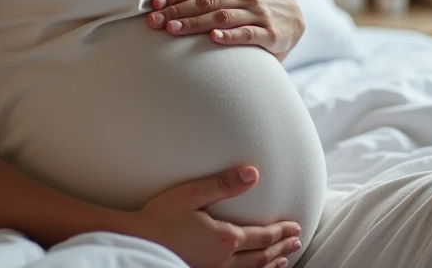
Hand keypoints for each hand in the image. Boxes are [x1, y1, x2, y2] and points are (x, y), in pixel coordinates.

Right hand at [113, 165, 302, 267]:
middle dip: (281, 246)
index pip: (262, 235)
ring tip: (284, 259)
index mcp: (225, 238)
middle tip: (296, 240)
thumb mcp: (192, 193)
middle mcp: (224, 260)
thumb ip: (224, 184)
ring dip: (271, 264)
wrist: (135, 242)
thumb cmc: (159, 217)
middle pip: (261, 255)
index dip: (281, 230)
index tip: (295, 226)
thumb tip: (253, 173)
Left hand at [146, 0, 304, 57]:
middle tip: (155, 20)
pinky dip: (230, 36)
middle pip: (206, 1)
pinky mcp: (269, 34)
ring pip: (222, 17)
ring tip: (173, 29)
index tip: (155, 3)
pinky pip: (248, 34)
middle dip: (178, 10)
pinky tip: (214, 38)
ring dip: (196, 23)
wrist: (295, 19)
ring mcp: (258, 14)